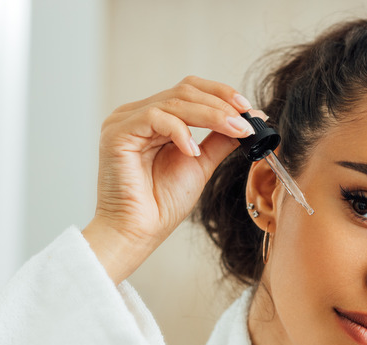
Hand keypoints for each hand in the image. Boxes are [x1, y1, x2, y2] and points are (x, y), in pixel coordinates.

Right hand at [82, 76, 264, 283]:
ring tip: (235, 131)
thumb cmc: (161, 204)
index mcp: (155, 119)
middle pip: (185, 91)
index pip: (190, 90)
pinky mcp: (117, 132)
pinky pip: (154, 117)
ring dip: (211, 115)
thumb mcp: (201, 164)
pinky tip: (193, 152)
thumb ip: (220, 140)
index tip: (250, 110)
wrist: (137, 232)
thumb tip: (249, 120)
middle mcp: (138, 115)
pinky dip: (180, 131)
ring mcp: (125, 121)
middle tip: (246, 122)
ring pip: (174, 101)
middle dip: (221, 105)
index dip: (221, 94)